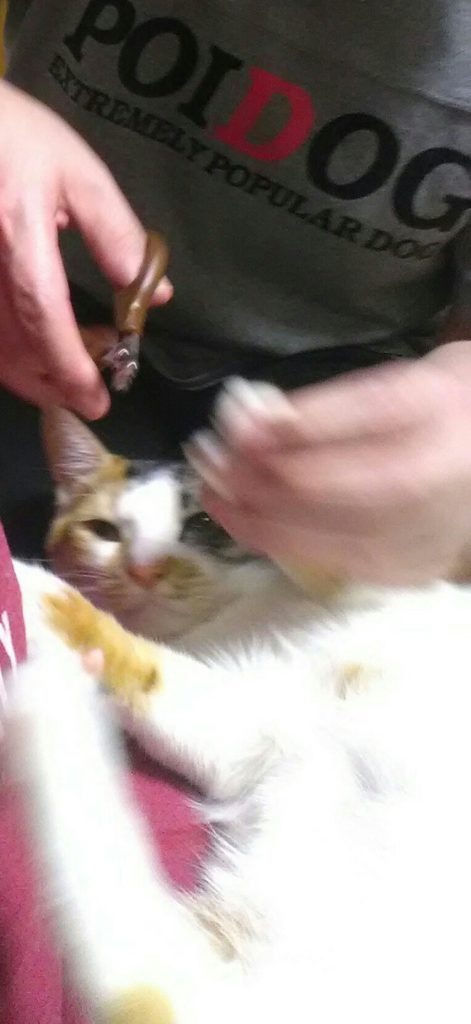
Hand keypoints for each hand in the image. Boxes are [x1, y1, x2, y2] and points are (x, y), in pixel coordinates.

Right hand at [0, 82, 171, 417]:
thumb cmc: (17, 139)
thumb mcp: (78, 173)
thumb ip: (115, 233)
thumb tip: (152, 293)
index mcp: (19, 234)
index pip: (42, 312)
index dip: (68, 361)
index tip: (96, 396)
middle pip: (11, 347)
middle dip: (54, 385)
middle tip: (93, 399)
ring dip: (33, 378)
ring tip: (72, 380)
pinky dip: (12, 358)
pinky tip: (38, 357)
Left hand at [189, 343, 470, 584]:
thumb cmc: (445, 406)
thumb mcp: (391, 388)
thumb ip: (321, 413)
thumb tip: (250, 423)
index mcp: (414, 474)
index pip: (311, 478)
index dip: (256, 460)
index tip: (218, 434)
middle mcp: (408, 529)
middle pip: (300, 519)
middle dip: (240, 491)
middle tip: (203, 462)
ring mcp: (403, 561)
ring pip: (303, 549)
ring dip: (247, 519)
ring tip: (213, 491)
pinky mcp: (394, 576)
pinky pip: (320, 562)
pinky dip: (277, 539)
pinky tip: (250, 517)